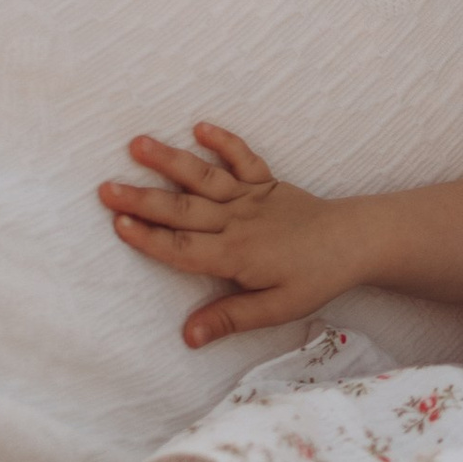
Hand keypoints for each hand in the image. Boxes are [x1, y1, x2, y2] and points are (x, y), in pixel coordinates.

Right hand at [101, 123, 357, 348]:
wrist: (357, 241)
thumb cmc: (316, 278)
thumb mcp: (277, 309)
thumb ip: (231, 318)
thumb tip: (187, 336)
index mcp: (236, 255)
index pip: (183, 248)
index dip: (149, 238)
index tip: (118, 223)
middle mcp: (238, 221)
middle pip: (182, 210)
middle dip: (142, 199)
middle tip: (105, 188)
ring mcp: (251, 197)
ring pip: (204, 177)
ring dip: (170, 160)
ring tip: (138, 144)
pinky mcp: (266, 182)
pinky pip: (243, 157)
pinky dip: (224, 140)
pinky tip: (200, 125)